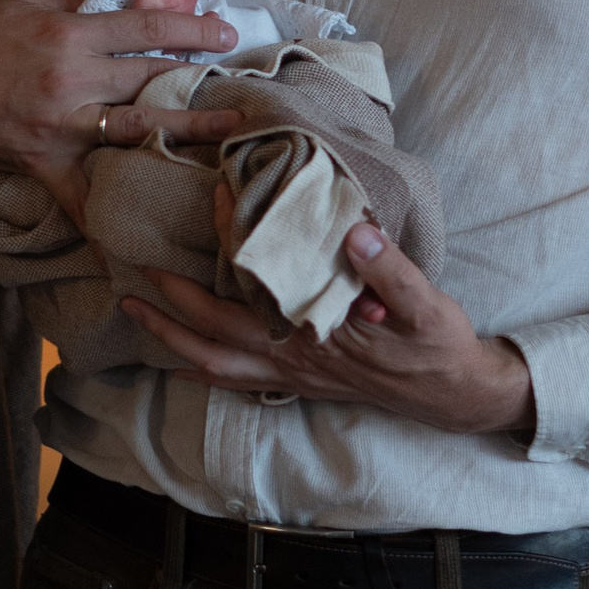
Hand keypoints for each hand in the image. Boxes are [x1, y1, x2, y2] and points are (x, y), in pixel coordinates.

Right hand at [0, 0, 242, 221]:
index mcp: (69, 31)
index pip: (148, 26)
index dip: (195, 29)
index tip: (227, 34)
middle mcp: (71, 76)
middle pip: (153, 78)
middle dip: (204, 82)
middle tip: (245, 90)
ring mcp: (59, 122)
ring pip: (135, 129)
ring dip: (185, 132)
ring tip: (228, 137)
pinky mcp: (41, 160)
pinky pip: (79, 195)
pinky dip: (107, 217)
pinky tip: (142, 238)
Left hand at [122, 198, 534, 438]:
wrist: (452, 395)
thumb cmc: (438, 347)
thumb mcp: (426, 305)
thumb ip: (390, 269)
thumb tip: (354, 232)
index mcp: (316, 330)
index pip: (256, 280)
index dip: (230, 235)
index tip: (215, 193)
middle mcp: (293, 357)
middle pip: (214, 331)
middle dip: (171, 300)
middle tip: (137, 267)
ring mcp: (291, 375)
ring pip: (214, 363)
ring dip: (170, 339)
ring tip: (136, 312)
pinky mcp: (298, 384)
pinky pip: (232, 382)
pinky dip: (199, 369)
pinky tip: (179, 358)